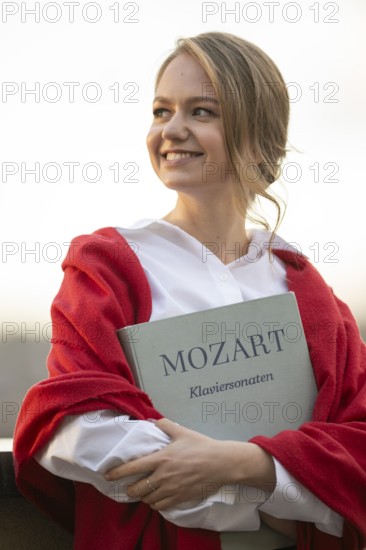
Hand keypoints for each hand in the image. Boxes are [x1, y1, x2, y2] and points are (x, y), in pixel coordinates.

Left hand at [105, 418, 275, 510]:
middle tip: (128, 486)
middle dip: (129, 489)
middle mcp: (163, 476)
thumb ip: (164, 425)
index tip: (108, 475)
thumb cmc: (201, 446)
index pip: (133, 468)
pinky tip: (156, 498)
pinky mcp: (180, 498)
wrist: (220, 463)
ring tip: (143, 491)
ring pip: (148, 500)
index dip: (117, 473)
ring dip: (143, 497)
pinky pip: (161, 506)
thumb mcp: (182, 431)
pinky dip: (155, 504)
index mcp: (161, 459)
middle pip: (137, 489)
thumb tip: (151, 420)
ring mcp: (172, 489)